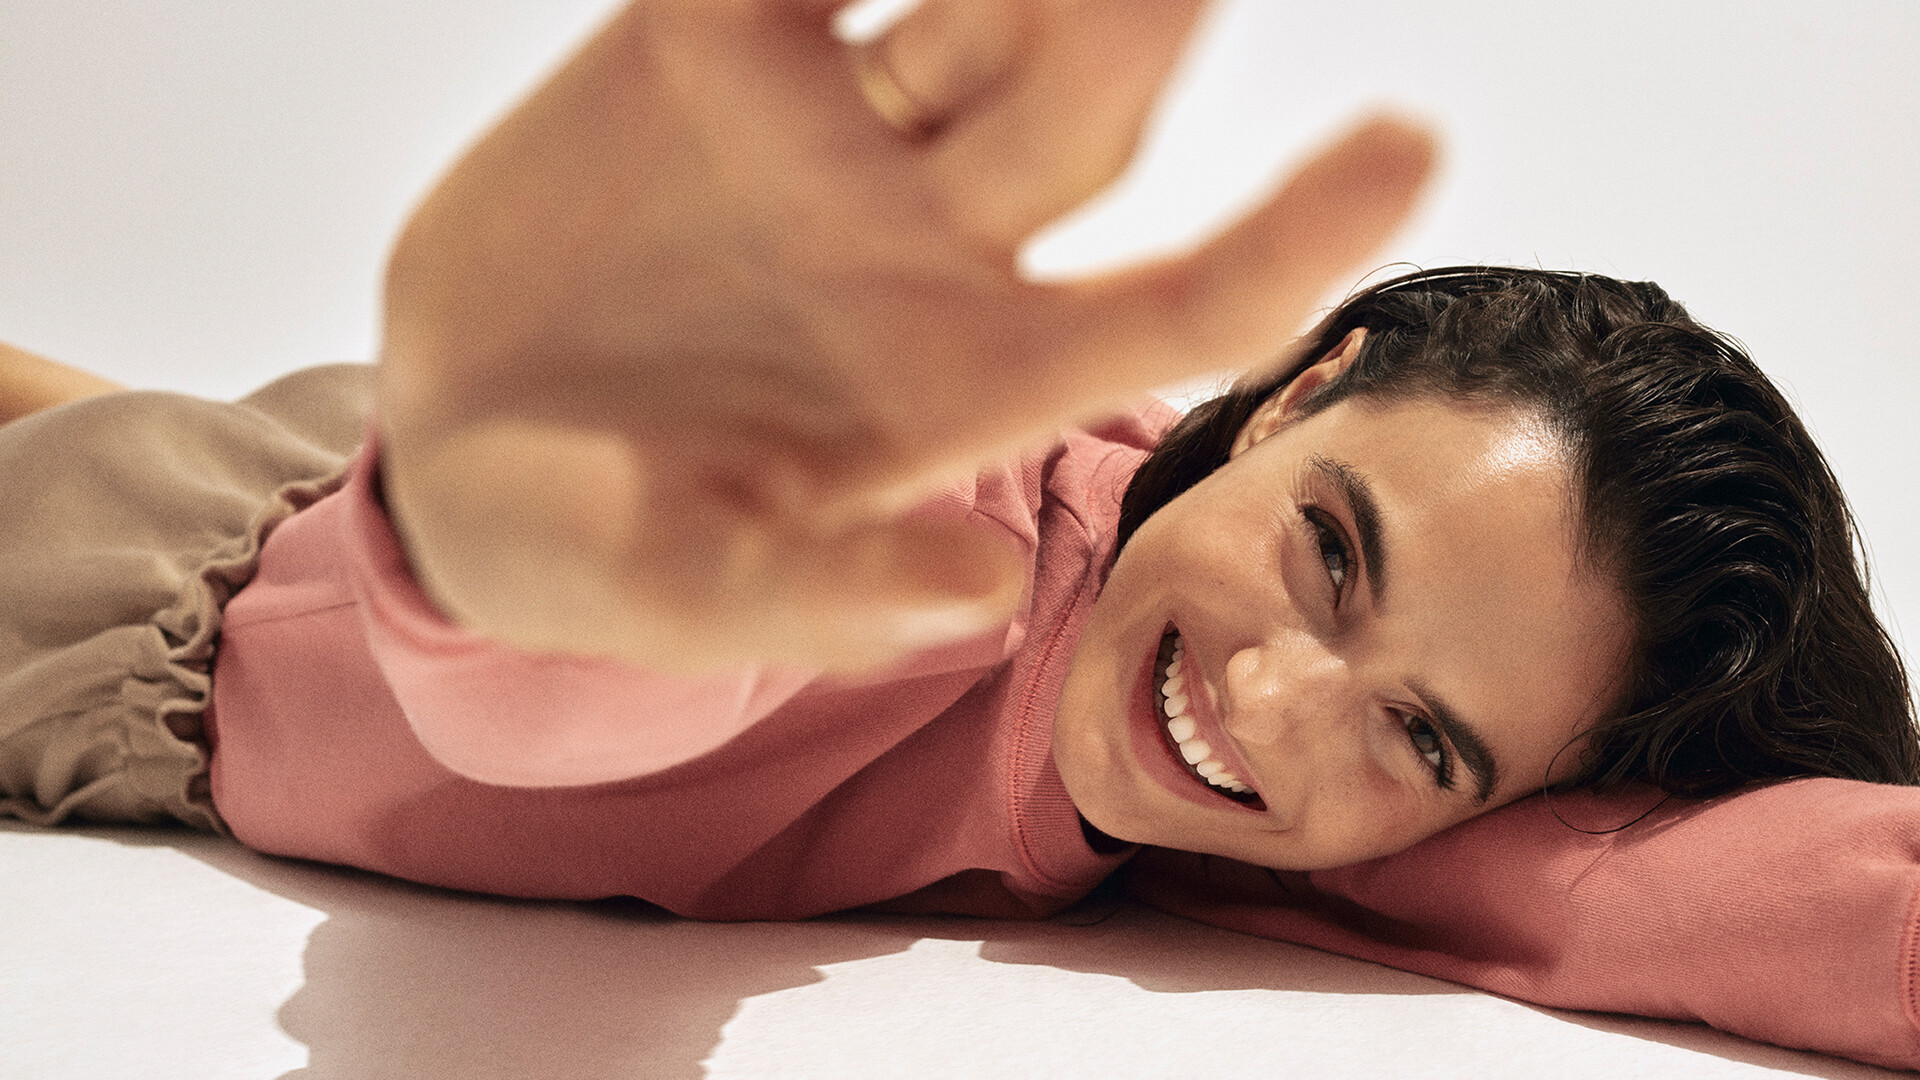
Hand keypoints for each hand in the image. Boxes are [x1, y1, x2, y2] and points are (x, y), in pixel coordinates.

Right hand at [376, 0, 1436, 671]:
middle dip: (1141, 15)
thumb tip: (985, 593)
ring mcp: (828, 133)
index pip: (1179, 300)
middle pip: (1083, 108)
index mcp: (966, 381)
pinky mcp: (707, 45)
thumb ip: (817, 595)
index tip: (1412, 143)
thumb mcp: (683, 588)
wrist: (452, 442)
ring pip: (972, 4)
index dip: (1296, 231)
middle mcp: (930, 240)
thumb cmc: (585, 548)